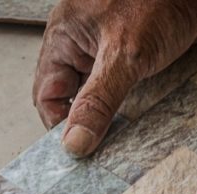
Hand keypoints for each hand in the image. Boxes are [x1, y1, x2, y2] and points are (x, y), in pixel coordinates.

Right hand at [33, 0, 196, 156]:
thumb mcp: (124, 55)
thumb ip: (98, 101)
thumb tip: (74, 141)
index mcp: (66, 36)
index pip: (48, 94)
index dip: (60, 125)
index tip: (79, 152)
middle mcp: (87, 43)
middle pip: (75, 98)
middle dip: (87, 125)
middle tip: (102, 155)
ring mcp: (115, 50)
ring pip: (104, 97)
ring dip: (115, 120)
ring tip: (126, 145)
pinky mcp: (144, 56)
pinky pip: (132, 91)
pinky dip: (138, 110)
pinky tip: (148, 125)